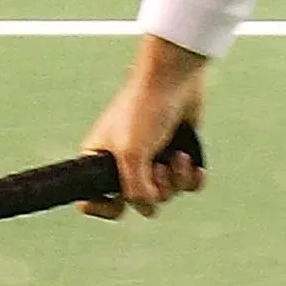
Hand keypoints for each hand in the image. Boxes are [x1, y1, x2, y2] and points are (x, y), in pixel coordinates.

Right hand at [77, 38, 210, 218]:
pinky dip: (192, 179)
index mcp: (98, 160)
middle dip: (154, 190)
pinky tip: (194, 165)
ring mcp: (151, 159)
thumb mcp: (131, 155)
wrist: (175, 78)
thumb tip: (149, 208)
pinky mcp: (177, 154)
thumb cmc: (144, 110)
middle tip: (159, 167)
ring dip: (176, 180)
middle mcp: (123, 163)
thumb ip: (135, 190)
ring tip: (179, 157)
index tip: (119, 204)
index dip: (103, 208)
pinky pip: (186, 185)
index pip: (91, 200)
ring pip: (166, 195)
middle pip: (138, 203)